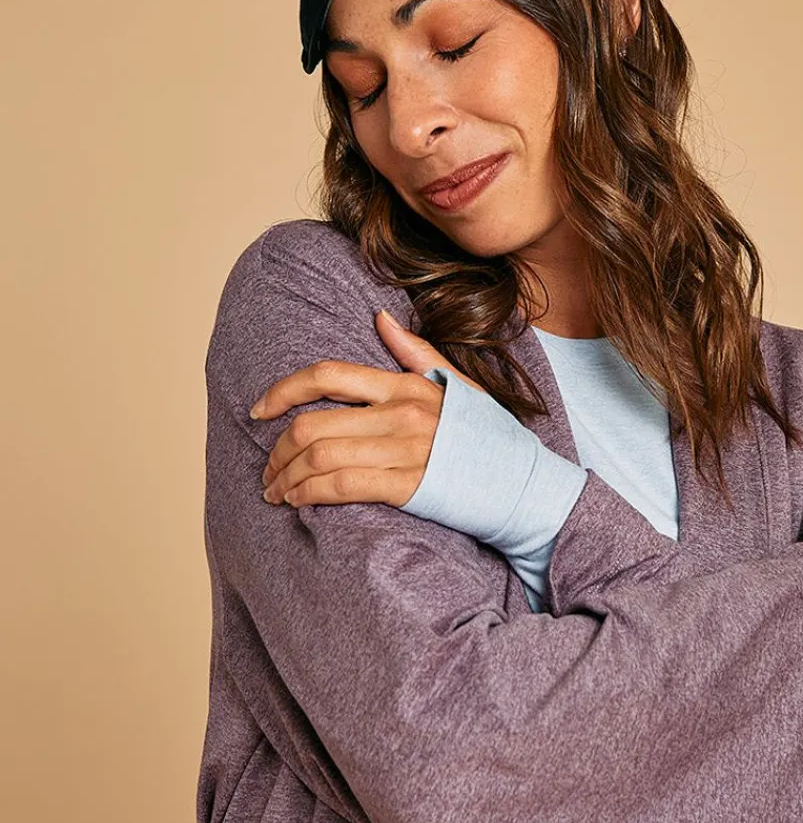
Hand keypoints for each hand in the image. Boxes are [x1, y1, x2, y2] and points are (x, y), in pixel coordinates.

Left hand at [254, 309, 485, 507]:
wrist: (523, 484)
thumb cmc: (489, 438)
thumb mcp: (457, 385)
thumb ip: (415, 352)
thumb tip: (379, 319)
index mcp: (405, 385)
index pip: (327, 376)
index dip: (282, 391)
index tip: (259, 410)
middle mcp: (400, 413)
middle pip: (313, 423)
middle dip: (277, 449)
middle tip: (267, 469)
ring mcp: (404, 449)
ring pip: (320, 456)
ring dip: (287, 477)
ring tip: (276, 491)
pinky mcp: (408, 486)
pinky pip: (342, 486)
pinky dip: (310, 494)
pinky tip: (299, 502)